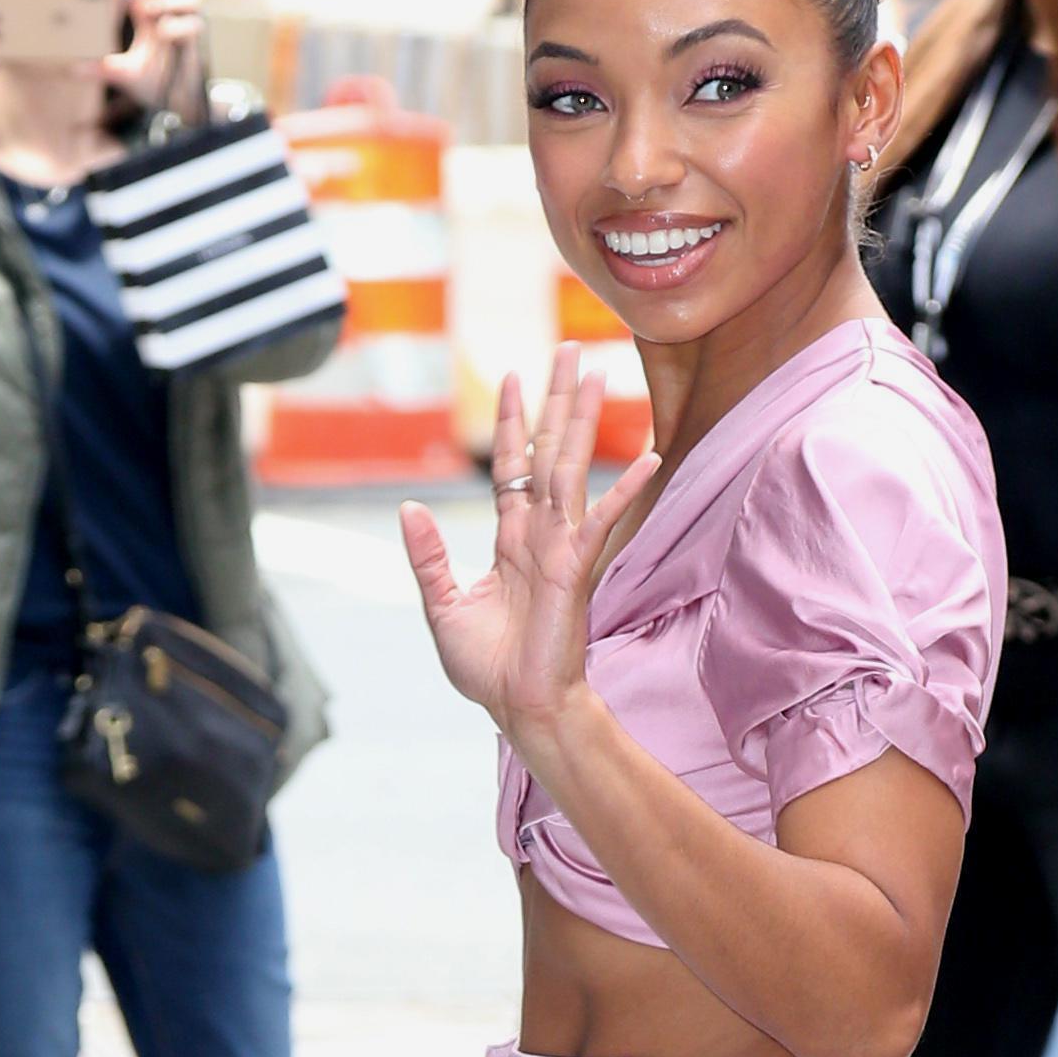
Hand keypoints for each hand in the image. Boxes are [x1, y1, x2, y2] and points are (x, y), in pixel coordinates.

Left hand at [103, 0, 201, 116]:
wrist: (179, 107)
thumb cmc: (155, 83)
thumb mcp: (124, 73)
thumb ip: (102, 68)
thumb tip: (73, 69)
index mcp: (149, 15)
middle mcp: (169, 16)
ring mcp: (184, 28)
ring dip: (171, 0)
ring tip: (150, 11)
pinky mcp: (196, 44)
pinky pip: (194, 25)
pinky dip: (178, 26)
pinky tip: (163, 34)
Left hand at [400, 349, 659, 749]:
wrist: (519, 708)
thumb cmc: (488, 668)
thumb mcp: (442, 604)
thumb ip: (428, 556)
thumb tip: (408, 507)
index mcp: (509, 540)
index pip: (511, 466)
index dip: (513, 422)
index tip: (514, 377)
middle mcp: (538, 533)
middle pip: (547, 450)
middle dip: (556, 400)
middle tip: (569, 348)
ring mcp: (560, 546)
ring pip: (570, 467)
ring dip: (582, 419)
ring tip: (597, 373)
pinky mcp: (575, 567)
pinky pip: (601, 519)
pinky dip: (624, 489)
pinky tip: (649, 457)